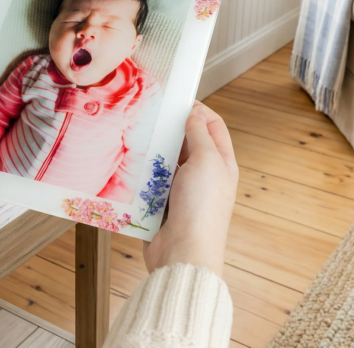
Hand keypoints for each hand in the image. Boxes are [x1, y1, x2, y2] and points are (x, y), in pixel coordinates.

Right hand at [143, 101, 236, 275]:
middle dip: (171, 129)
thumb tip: (195, 112)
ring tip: (138, 139)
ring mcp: (183, 191)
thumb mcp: (206, 161)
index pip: (213, 126)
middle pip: (187, 142)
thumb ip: (200, 134)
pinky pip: (151, 181)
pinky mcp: (163, 204)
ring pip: (166, 161)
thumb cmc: (201, 208)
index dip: (198, 110)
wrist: (183, 253)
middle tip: (151, 117)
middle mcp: (204, 175)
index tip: (177, 99)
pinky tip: (131, 164)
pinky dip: (143, 173)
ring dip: (154, 151)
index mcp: (222, 163)